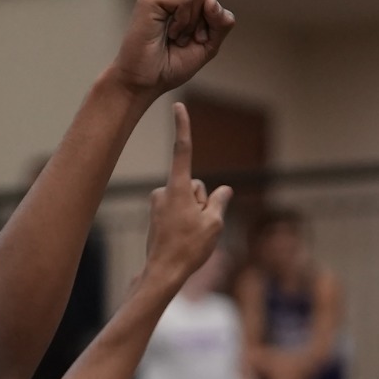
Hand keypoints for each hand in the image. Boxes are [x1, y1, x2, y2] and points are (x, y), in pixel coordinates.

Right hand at [111, 0, 234, 99]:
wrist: (145, 83)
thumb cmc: (169, 66)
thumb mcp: (207, 45)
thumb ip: (220, 23)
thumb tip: (211, 0)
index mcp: (175, 0)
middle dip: (204, 14)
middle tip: (185, 37)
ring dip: (194, 20)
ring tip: (175, 37)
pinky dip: (184, 21)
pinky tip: (169, 34)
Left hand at [139, 103, 233, 287]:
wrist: (162, 273)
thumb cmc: (188, 249)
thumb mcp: (214, 224)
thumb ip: (219, 202)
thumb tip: (223, 190)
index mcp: (177, 188)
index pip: (183, 150)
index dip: (183, 127)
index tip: (178, 106)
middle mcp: (164, 190)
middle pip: (195, 187)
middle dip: (201, 203)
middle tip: (196, 228)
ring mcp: (158, 202)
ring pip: (186, 200)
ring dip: (192, 213)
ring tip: (187, 235)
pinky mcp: (155, 213)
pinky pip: (177, 210)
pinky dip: (183, 220)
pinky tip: (180, 238)